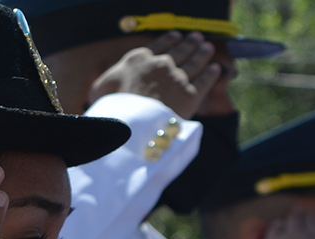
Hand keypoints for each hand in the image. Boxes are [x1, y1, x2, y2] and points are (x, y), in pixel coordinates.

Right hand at [88, 31, 220, 118]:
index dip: (169, 40)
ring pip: (195, 62)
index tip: (176, 36)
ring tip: (208, 48)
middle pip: (180, 50)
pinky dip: (211, 73)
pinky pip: (205, 80)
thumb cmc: (110, 108)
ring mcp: (177, 78)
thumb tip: (109, 80)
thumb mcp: (99, 89)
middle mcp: (161, 64)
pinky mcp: (191, 95)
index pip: (158, 45)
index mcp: (139, 59)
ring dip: (203, 53)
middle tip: (197, 39)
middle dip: (190, 43)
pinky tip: (215, 68)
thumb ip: (107, 80)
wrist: (129, 125)